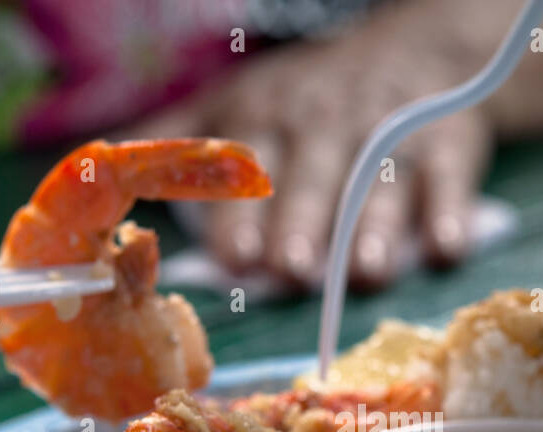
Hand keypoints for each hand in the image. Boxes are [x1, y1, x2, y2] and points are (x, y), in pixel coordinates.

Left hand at [125, 2, 501, 290]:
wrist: (417, 49)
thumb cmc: (311, 97)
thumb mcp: (240, 100)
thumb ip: (178, 139)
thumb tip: (93, 170)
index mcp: (264, 117)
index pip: (246, 168)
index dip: (239, 213)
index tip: (234, 258)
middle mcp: (322, 121)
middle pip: (311, 175)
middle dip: (300, 221)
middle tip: (290, 268)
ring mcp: (387, 129)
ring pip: (378, 179)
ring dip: (373, 226)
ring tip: (367, 271)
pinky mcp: (447, 139)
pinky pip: (449, 174)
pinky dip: (450, 210)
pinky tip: (447, 246)